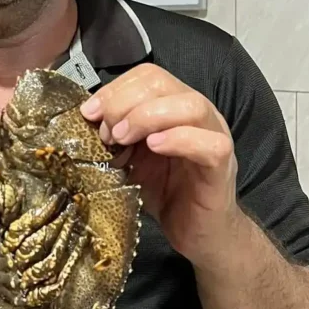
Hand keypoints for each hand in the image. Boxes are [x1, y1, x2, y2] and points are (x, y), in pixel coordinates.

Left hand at [80, 65, 240, 266]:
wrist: (197, 232)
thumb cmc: (164, 190)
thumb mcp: (130, 157)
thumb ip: (114, 134)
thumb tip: (86, 118)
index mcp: (174, 106)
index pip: (147, 76)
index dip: (114, 89)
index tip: (89, 113)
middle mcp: (198, 114)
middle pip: (163, 84)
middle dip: (124, 102)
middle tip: (106, 133)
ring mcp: (215, 136)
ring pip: (190, 105)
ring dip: (147, 116)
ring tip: (122, 139)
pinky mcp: (222, 165)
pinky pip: (209, 144)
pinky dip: (178, 139)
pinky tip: (154, 147)